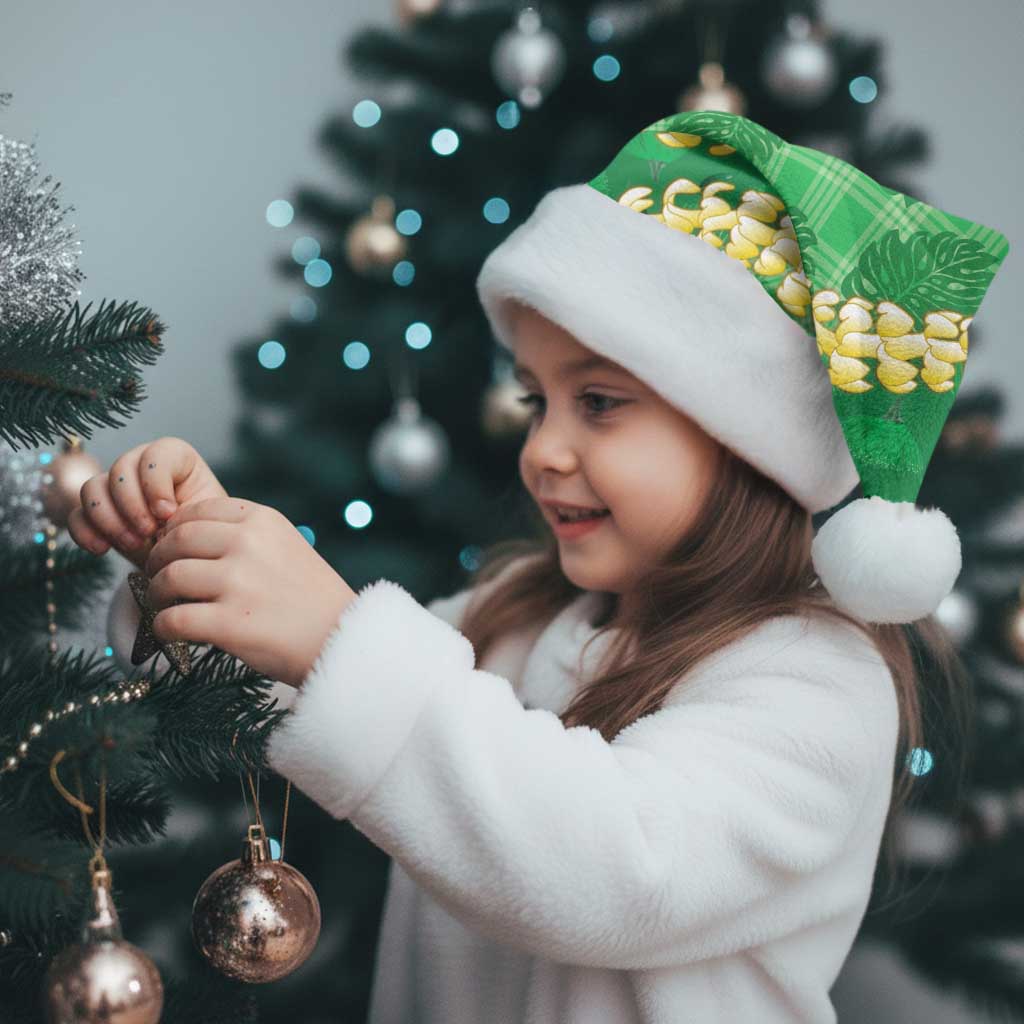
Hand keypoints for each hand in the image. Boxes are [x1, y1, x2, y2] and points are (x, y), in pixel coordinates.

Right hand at [67, 437, 227, 570]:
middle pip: (120, 469)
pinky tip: (102, 549)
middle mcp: (141, 466)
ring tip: (133, 544)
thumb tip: (163, 515)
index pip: (156, 454)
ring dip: (109, 519)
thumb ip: (189, 510)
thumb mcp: (206, 520)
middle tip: (148, 533)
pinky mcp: (97, 514)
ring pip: (92, 488)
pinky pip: (76, 515)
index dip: (156, 483)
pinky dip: (85, 532)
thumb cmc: (203, 534)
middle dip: (132, 505)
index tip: (168, 513)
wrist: (189, 560)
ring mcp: (115, 488)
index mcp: (176, 459)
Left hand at [142, 496, 357, 687]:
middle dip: (158, 560)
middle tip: (158, 577)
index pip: (197, 511)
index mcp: (263, 520)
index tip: (172, 548)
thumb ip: (245, 536)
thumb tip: (184, 538)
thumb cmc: (312, 598)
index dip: (174, 530)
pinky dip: (163, 628)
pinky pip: (172, 620)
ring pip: (169, 578)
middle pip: (176, 541)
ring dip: (157, 594)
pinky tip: (170, 632)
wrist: (343, 639)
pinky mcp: (229, 623)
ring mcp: (238, 583)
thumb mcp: (287, 546)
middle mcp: (248, 544)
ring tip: (165, 605)